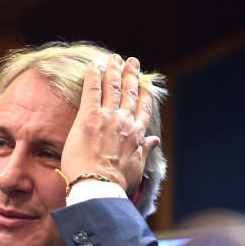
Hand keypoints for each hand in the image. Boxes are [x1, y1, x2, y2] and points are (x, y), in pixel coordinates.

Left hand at [59, 54, 159, 192]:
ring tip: (115, 58)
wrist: (99, 186)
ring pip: (112, 86)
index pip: (143, 109)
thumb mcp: (137, 168)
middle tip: (132, 62)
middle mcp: (125, 121)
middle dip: (131, 75)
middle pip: (129, 92)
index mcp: (137, 134)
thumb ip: (145, 151)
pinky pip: (91, 90)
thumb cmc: (116, 183)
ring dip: (114, 70)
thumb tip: (155, 141)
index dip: (144, 94)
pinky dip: (93, 76)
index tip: (145, 84)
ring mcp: (107, 117)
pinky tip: (93, 65)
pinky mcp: (89, 116)